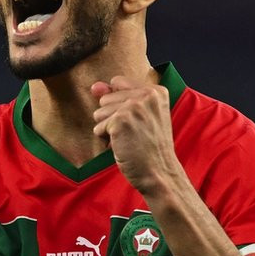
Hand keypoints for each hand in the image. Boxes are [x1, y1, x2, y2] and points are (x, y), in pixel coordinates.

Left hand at [91, 76, 179, 193]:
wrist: (159, 172)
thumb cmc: (150, 147)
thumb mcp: (141, 116)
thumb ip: (117, 96)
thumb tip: (95, 86)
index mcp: (156, 91)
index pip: (117, 82)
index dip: (118, 104)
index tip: (135, 120)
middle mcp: (147, 95)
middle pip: (106, 98)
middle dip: (112, 117)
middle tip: (133, 132)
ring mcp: (134, 106)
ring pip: (100, 112)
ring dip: (108, 128)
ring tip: (128, 138)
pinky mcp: (121, 120)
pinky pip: (98, 127)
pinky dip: (106, 139)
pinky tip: (123, 145)